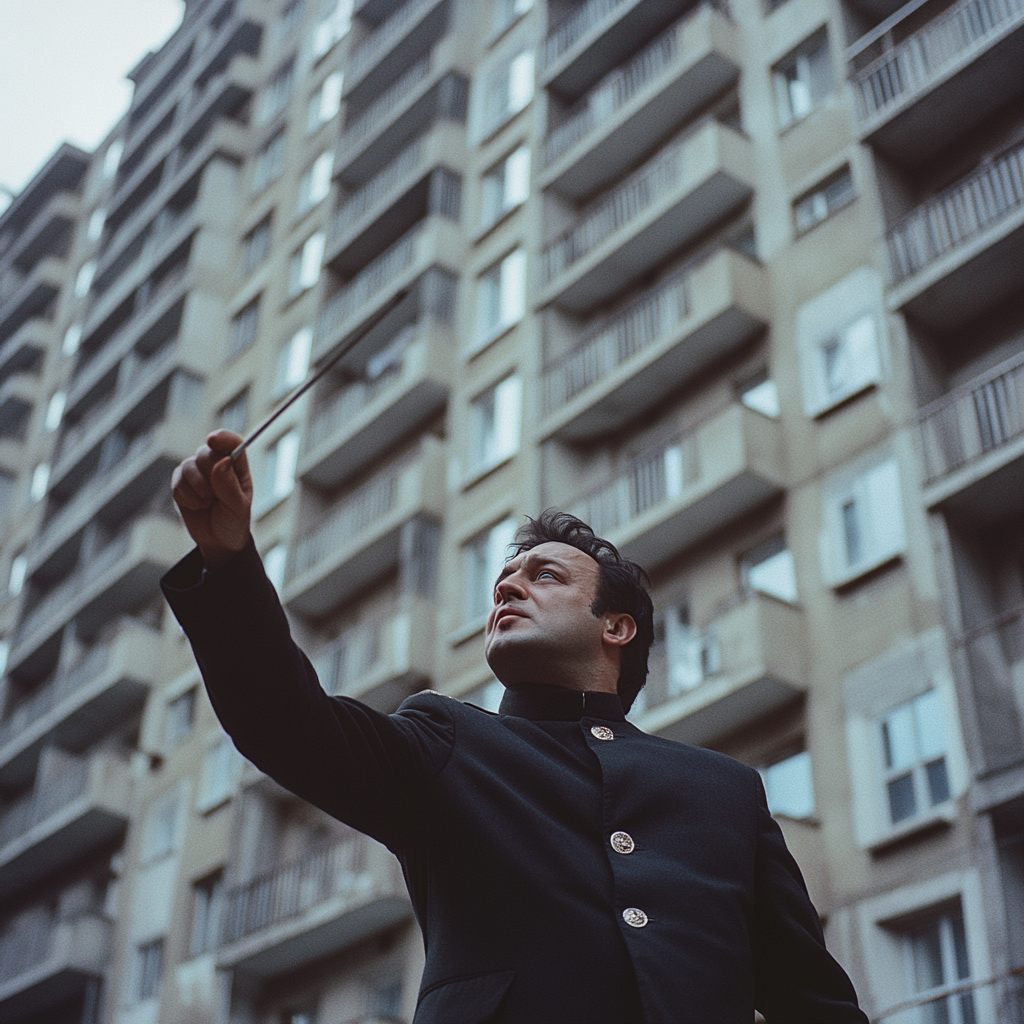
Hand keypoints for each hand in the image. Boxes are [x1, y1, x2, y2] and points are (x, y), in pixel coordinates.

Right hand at [171, 430, 252, 569]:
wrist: (218, 541)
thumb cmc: (234, 521)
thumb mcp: (238, 507)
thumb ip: (229, 485)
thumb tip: (222, 461)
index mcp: (237, 466)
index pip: (232, 442)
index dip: (222, 438)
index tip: (212, 441)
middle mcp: (217, 464)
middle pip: (206, 452)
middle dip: (207, 474)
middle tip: (214, 496)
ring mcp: (198, 472)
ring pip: (188, 465)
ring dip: (197, 489)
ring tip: (207, 503)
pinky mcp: (181, 482)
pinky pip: (176, 481)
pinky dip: (186, 496)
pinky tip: (197, 506)